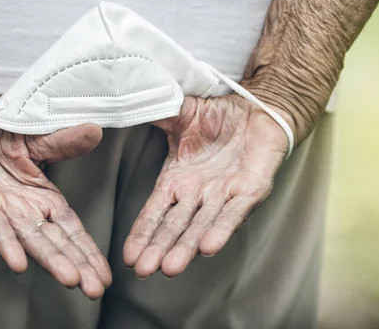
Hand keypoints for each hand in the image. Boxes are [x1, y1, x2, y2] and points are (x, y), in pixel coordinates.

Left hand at [0, 116, 110, 298]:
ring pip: (29, 239)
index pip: (70, 231)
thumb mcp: (39, 140)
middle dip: (76, 266)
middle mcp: (23, 211)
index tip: (104, 274)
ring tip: (69, 278)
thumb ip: (64, 143)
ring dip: (49, 261)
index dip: (87, 251)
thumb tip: (94, 132)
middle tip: (94, 289)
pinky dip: (6, 244)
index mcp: (42, 199)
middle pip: (55, 243)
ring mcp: (0, 209)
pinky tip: (18, 263)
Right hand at [123, 96, 291, 277]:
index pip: (156, 212)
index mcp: (178, 180)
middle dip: (160, 248)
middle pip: (176, 226)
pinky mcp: (252, 189)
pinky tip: (209, 247)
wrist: (258, 107)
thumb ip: (154, 117)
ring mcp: (225, 194)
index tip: (128, 255)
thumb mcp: (179, 114)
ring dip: (187, 247)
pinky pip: (236, 211)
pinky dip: (223, 228)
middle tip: (143, 270)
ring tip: (170, 268)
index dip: (143, 233)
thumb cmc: (217, 115)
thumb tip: (121, 108)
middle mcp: (199, 193)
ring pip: (203, 225)